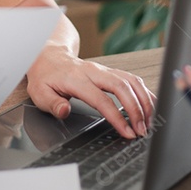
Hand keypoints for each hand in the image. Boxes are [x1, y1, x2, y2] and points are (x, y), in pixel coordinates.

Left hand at [26, 45, 155, 138]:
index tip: (127, 132)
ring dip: (144, 100)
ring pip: (131, 81)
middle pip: (122, 87)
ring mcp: (104, 70)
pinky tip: (150, 105)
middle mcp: (94, 72)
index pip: (102, 100)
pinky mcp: (110, 71)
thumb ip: (53, 104)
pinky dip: (144, 91)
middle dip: (136, 109)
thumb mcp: (40, 94)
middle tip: (143, 129)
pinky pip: (132, 78)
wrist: (49, 57)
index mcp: (77, 79)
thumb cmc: (46, 77)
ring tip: (150, 121)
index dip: (117, 117)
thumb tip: (64, 111)